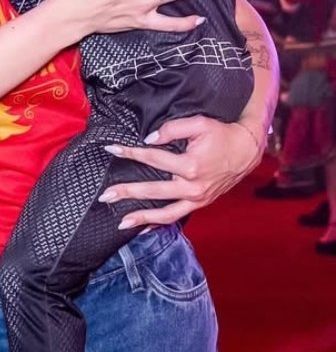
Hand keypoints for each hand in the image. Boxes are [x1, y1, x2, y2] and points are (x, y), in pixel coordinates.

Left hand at [98, 116, 264, 228]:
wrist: (247, 150)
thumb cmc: (222, 135)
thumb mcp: (199, 123)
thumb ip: (172, 129)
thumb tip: (149, 139)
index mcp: (191, 166)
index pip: (152, 158)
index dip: (130, 153)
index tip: (111, 149)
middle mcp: (193, 187)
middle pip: (153, 191)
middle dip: (127, 193)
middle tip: (105, 195)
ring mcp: (198, 198)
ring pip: (166, 213)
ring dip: (142, 218)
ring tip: (121, 222)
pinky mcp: (200, 203)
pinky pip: (178, 217)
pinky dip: (160, 223)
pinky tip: (143, 228)